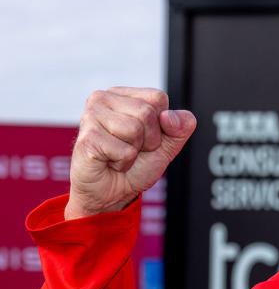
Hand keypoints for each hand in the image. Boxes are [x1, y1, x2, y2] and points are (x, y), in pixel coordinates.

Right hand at [65, 88, 196, 219]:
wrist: (110, 194)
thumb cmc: (134, 166)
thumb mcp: (166, 145)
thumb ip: (180, 128)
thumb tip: (170, 117)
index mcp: (122, 95)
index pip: (158, 98)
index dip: (160, 124)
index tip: (144, 138)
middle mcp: (102, 99)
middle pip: (146, 113)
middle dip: (148, 140)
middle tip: (131, 150)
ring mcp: (91, 116)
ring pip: (135, 129)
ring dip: (134, 152)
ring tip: (119, 155)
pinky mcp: (87, 138)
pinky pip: (125, 151)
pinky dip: (123, 163)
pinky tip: (110, 162)